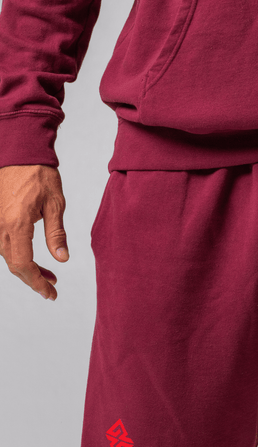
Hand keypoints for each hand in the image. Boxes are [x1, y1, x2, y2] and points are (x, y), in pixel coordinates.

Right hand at [0, 164, 68, 299]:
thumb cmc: (40, 176)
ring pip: (8, 256)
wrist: (21, 153)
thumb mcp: (55, 205)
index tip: (50, 293)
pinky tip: (35, 260)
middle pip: (14, 264)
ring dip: (27, 269)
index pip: (24, 264)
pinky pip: (5, 244)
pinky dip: (19, 256)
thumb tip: (62, 259)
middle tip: (52, 289)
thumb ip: (56, 234)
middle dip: (33, 280)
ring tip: (50, 275)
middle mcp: (1, 225)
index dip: (37, 282)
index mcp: (16, 224)